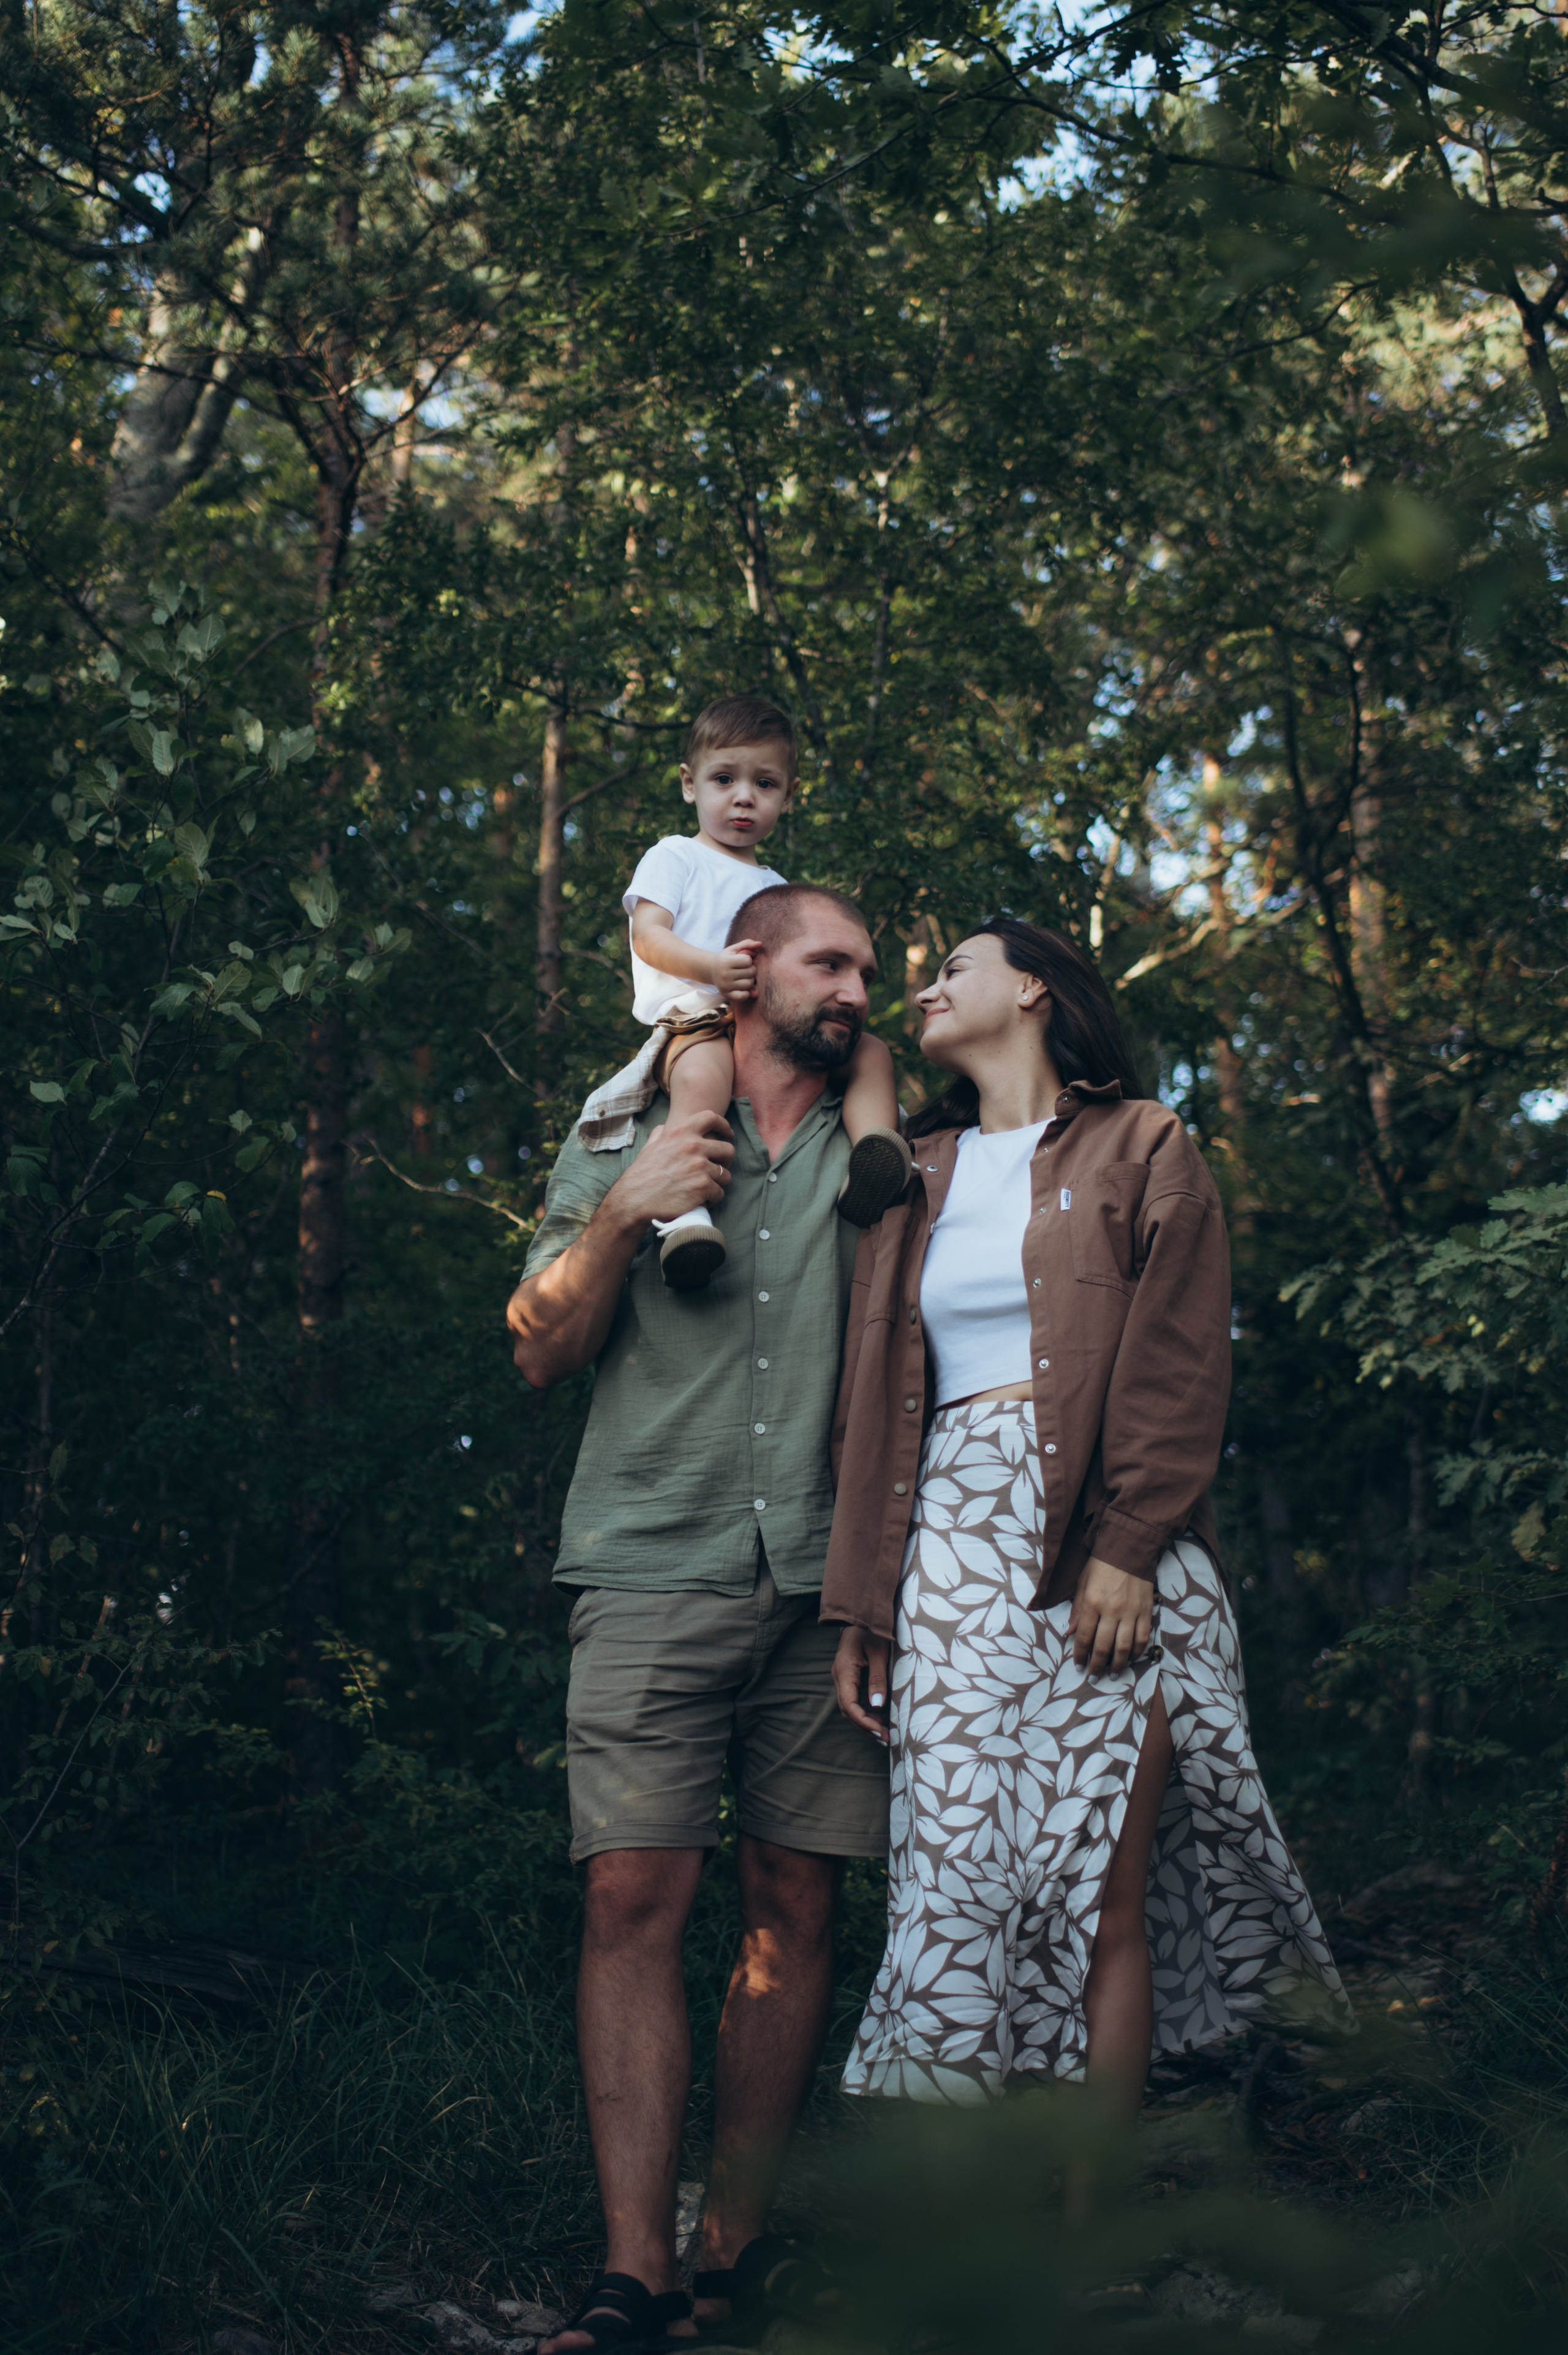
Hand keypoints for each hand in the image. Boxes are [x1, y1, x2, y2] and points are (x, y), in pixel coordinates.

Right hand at [610, 1110, 733, 1228]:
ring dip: (718, 1183)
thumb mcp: (650, 1146)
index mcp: (681, 1133)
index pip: (711, 1118)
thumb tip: (664, 1127)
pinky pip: (719, 1192)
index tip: (727, 1134)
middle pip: (727, 1149)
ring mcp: (700, 1166)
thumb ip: (661, 1134)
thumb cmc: (642, 1174)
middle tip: (718, 1169)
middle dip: (725, 1161)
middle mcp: (693, 1146)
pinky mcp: (703, 1186)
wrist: (635, 1199)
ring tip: (707, 1189)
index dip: (723, 1126)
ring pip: (725, 1174)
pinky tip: (703, 1201)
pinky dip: (713, 1198)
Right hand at [714, 938, 760, 1002]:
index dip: (748, 960)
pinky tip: (743, 987)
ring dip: (750, 980)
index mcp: (726, 961)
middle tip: (744, 969)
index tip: (742, 960)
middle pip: (751, 972)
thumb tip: (760, 944)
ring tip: (743, 976)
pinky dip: (746, 992)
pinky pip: (743, 996)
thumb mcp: (735, 949)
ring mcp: (725, 986)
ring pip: (749, 984)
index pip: (748, 961)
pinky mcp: (726, 994)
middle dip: (751, 969)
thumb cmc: (726, 958)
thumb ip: (748, 944)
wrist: (711, 970)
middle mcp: (725, 974)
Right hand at [832, 1624, 890, 1742]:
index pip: (849, 1705)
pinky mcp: (849, 1677)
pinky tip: (878, 1718)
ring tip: (884, 1733)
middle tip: (886, 1738)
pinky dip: (865, 1712)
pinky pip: (853, 1700)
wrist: (862, 1615)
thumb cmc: (872, 1631)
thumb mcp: (880, 1653)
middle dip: (865, 1726)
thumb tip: (877, 1705)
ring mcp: (842, 1677)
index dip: (863, 1721)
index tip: (880, 1731)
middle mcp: (839, 1676)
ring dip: (865, 1721)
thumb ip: (878, 1678)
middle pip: (847, 1710)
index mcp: (844, 1670)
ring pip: (849, 1707)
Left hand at [1068, 1556, 1153, 1673]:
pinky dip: (1137, 1652)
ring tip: (1112, 1674)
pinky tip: (1131, 1659)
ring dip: (1118, 1664)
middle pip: (1104, 1647)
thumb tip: (1069, 1634)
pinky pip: (1143, 1638)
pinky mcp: (1146, 1611)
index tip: (1078, 1666)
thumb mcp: (1082, 1583)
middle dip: (1097, 1666)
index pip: (1084, 1637)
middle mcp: (1112, 1610)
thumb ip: (1077, 1610)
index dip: (1080, 1655)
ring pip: (1125, 1647)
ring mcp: (1131, 1612)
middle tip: (1094, 1678)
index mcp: (1092, 1602)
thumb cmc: (1101, 1565)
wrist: (1129, 1549)